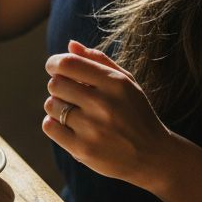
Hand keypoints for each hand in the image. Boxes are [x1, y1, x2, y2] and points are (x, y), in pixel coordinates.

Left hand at [42, 39, 174, 189]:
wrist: (153, 156)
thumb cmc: (136, 114)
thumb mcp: (127, 84)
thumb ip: (99, 61)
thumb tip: (70, 45)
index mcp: (115, 83)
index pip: (67, 63)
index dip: (54, 64)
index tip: (56, 69)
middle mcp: (103, 104)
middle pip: (55, 84)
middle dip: (60, 87)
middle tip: (73, 96)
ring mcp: (93, 128)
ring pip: (50, 105)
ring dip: (57, 107)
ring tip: (76, 113)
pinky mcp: (82, 149)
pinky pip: (49, 126)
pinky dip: (55, 125)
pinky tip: (71, 127)